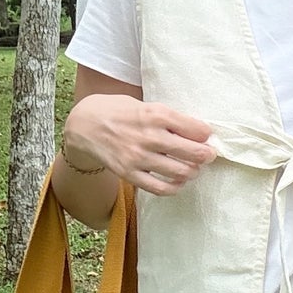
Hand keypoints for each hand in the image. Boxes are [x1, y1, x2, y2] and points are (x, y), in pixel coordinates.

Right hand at [63, 94, 216, 196]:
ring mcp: (139, 157)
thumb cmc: (118, 111)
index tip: (207, 136)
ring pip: (181, 172)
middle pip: (193, 152)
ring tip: (193, 168)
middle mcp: (149, 136)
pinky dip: (175, 187)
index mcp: (156, 114)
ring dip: (193, 171)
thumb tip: (196, 131)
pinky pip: (160, 188)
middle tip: (208, 155)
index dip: (206, 134)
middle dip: (206, 155)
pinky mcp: (129, 174)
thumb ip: (167, 117)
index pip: (195, 128)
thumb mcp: (144, 104)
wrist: (84, 125)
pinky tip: (178, 182)